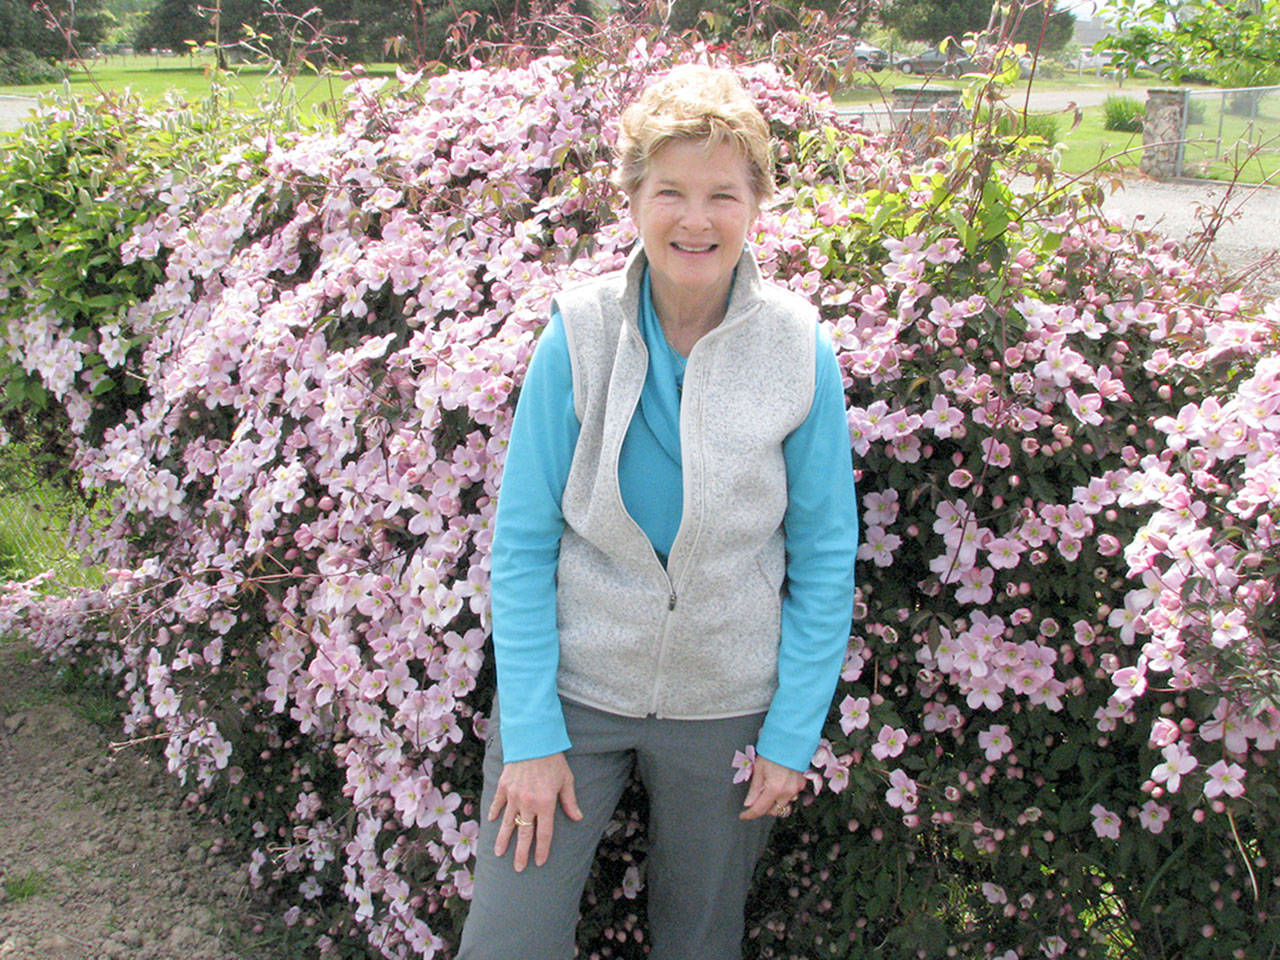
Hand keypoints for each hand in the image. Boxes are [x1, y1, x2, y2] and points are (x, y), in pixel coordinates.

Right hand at [489, 752, 582, 870]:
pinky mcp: (503, 787)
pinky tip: (493, 823)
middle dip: (521, 853)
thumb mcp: (566, 780)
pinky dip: (495, 813)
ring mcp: (513, 796)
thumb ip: (570, 801)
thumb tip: (578, 818)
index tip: (539, 862)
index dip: (542, 850)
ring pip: (507, 823)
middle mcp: (528, 803)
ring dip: (503, 840)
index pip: (544, 833)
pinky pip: (498, 804)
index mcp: (545, 803)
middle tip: (518, 868)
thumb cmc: (553, 760)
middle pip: (524, 834)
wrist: (533, 740)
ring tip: (499, 854)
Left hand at [740, 754, 804, 820]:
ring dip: (775, 802)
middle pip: (774, 810)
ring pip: (784, 804)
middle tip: (757, 798)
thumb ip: (754, 789)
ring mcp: (796, 789)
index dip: (750, 814)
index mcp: (774, 788)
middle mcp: (787, 792)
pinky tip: (779, 783)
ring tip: (768, 789)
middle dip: (765, 807)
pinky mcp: (801, 784)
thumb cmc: (773, 751)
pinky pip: (791, 795)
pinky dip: (784, 794)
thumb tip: (749, 803)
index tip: (744, 815)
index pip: (760, 809)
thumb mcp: (758, 769)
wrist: (790, 740)